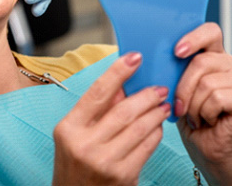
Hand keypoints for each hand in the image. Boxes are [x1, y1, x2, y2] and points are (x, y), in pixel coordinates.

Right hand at [53, 52, 170, 185]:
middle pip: (123, 110)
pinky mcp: (124, 176)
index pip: (97, 93)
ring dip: (155, 113)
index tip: (134, 57)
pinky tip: (157, 126)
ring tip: (162, 105)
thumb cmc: (74, 163)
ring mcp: (105, 162)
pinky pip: (147, 147)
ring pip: (139, 128)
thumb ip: (96, 109)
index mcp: (69, 128)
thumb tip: (122, 84)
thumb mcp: (74, 133)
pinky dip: (155, 133)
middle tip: (159, 87)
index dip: (117, 72)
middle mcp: (85, 144)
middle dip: (146, 95)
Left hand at [174, 23, 231, 184]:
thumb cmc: (187, 115)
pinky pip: (217, 98)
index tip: (177, 52)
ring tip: (195, 115)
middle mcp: (231, 64)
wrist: (203, 146)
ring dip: (193, 105)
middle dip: (183, 87)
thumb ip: (172, 68)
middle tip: (179, 106)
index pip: (210, 31)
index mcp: (213, 55)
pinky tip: (207, 120)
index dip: (194, 38)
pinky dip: (204, 113)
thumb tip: (153, 56)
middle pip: (201, 61)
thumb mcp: (174, 87)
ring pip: (207, 83)